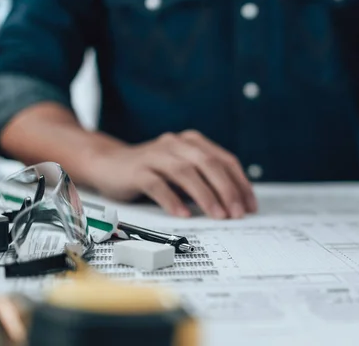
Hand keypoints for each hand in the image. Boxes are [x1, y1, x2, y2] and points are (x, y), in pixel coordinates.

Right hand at [86, 130, 256, 218]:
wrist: (108, 164)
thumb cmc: (153, 171)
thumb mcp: (183, 171)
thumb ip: (206, 181)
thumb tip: (236, 204)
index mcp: (193, 142)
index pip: (225, 160)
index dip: (240, 183)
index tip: (250, 206)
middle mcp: (176, 144)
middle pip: (208, 164)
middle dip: (227, 190)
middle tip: (237, 213)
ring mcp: (155, 155)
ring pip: (185, 173)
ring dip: (205, 195)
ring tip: (218, 215)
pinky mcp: (137, 170)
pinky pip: (157, 185)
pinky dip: (172, 200)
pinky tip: (184, 214)